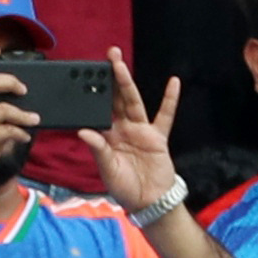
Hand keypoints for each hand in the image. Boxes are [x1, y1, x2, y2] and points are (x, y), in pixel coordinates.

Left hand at [78, 46, 181, 215]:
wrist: (148, 201)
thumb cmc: (124, 188)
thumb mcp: (107, 169)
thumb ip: (99, 149)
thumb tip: (84, 131)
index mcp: (106, 138)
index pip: (98, 112)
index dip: (93, 96)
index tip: (85, 77)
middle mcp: (122, 130)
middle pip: (115, 99)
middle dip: (111, 78)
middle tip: (107, 56)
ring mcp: (141, 130)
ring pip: (133, 102)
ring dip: (128, 83)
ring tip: (121, 64)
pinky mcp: (158, 136)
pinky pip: (165, 115)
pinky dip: (170, 100)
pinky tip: (173, 82)